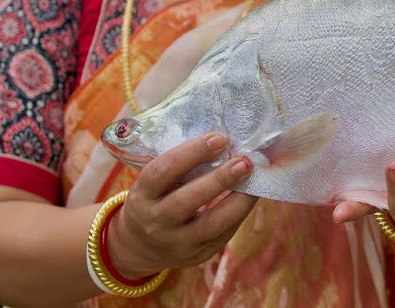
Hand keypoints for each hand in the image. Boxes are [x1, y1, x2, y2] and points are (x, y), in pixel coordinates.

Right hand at [106, 133, 257, 277]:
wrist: (139, 247)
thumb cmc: (154, 200)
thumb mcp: (154, 184)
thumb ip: (179, 167)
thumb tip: (223, 143)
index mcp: (142, 196)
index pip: (163, 171)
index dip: (191, 153)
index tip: (218, 138)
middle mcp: (156, 221)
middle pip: (187, 200)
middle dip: (219, 179)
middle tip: (244, 161)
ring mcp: (176, 243)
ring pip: (212, 223)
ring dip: (239, 200)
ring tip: (255, 179)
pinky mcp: (197, 256)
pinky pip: (223, 235)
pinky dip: (240, 213)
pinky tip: (251, 195)